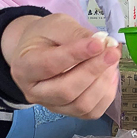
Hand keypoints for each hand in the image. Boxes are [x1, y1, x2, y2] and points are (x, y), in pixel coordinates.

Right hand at [1, 13, 119, 119]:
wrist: (38, 51)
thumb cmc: (44, 36)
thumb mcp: (56, 25)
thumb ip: (76, 34)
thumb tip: (103, 44)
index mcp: (23, 67)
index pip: (50, 64)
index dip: (76, 54)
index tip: (98, 43)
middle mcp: (34, 92)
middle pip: (66, 90)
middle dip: (93, 70)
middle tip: (112, 52)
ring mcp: (51, 105)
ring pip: (81, 105)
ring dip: (103, 82)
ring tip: (112, 60)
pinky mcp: (68, 112)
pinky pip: (91, 112)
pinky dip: (106, 94)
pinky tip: (110, 75)